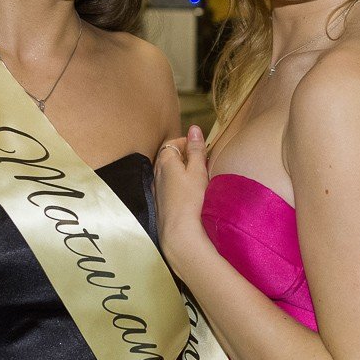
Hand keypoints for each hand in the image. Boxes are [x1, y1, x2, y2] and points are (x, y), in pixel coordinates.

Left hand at [154, 126, 212, 267]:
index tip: (202, 148)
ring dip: (181, 171)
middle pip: (170, 156)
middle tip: (202, 162)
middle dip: (185, 156)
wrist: (179, 232)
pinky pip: (168, 186)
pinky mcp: (160, 202)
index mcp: (165, 160)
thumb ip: (196, 149)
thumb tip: (194, 128)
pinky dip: (178, 184)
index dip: (188, 142)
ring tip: (197, 177)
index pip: (174, 142)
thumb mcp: (198, 170)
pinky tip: (188, 193)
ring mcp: (156, 188)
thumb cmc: (191, 199)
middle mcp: (156, 172)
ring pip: (168, 172)